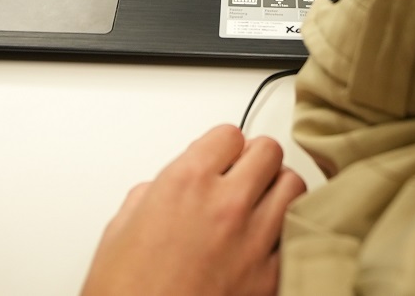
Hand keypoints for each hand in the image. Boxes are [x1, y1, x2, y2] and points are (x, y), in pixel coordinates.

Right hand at [80, 124, 306, 295]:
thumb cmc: (124, 293)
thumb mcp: (119, 231)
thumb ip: (149, 197)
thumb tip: (160, 193)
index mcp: (185, 183)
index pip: (228, 135)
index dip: (221, 147)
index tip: (217, 159)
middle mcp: (226, 204)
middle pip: (268, 152)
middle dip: (254, 161)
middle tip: (242, 176)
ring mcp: (254, 241)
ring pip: (293, 187)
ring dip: (278, 191)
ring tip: (262, 205)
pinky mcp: (270, 278)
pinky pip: (296, 236)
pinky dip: (286, 234)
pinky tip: (270, 240)